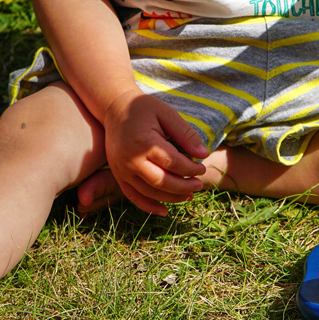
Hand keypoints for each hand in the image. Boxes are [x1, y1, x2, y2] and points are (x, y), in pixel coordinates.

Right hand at [103, 88, 209, 214]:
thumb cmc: (143, 108)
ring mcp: (121, 170)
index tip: (202, 167)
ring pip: (149, 192)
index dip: (191, 168)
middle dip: (184, 186)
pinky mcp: (118, 175)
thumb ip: (185, 134)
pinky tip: (164, 211)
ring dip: (171, 197)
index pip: (173, 162)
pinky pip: (133, 196)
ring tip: (189, 195)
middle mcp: (130, 159)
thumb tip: (204, 154)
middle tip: (199, 184)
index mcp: (144, 142)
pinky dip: (149, 206)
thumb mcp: (167, 114)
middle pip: (162, 181)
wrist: (114, 108)